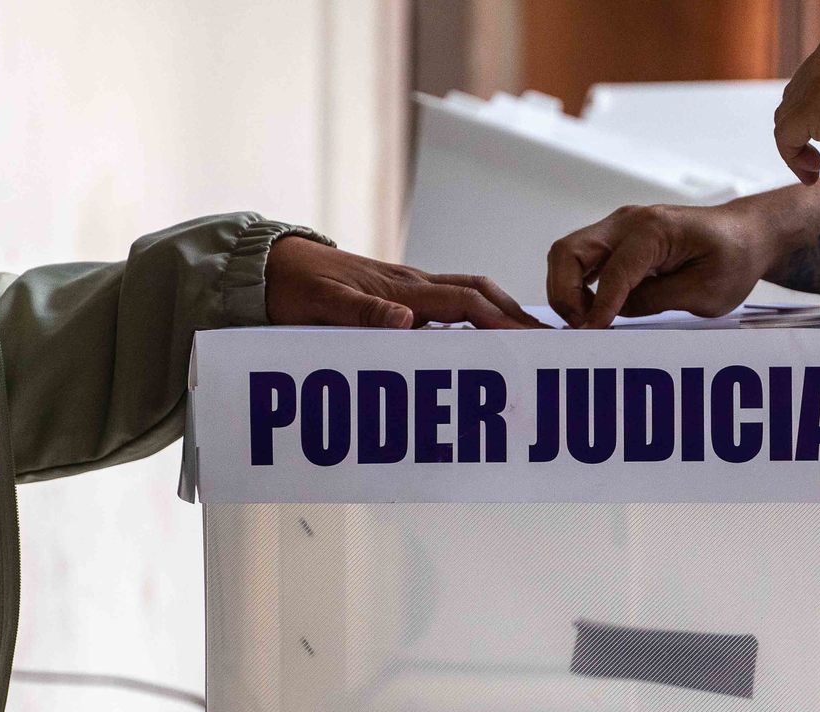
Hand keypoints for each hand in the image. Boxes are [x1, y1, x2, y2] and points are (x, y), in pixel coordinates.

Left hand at [265, 236, 540, 328]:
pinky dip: (479, 314)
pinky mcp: (402, 293)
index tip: (529, 340)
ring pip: (470, 294)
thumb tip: (405, 321)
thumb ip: (361, 315)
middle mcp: (412, 284)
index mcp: (400, 289)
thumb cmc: (294, 287)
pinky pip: (451, 301)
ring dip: (502, 313)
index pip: (464, 304)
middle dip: (515, 315)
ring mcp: (409, 286)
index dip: (499, 322)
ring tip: (530, 338)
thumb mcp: (320, 305)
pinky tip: (487, 333)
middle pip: (479, 292)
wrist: (271, 264)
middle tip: (548, 340)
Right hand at [546, 202, 772, 328]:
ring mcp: (620, 227)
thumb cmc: (734, 259)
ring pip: (567, 255)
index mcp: (654, 230)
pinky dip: (577, 284)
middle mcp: (629, 222)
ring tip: (586, 322)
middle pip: (568, 252)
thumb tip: (614, 312)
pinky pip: (582, 259)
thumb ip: (656, 300)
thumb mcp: (705, 292)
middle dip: (565, 294)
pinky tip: (592, 309)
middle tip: (580, 328)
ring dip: (567, 290)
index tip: (592, 336)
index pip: (612, 273)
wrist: (747, 234)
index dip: (598, 309)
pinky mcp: (619, 239)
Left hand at [774, 17, 819, 183]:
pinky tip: (812, 173)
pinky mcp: (813, 103)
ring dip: (797, 144)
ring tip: (817, 167)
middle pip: (796, 92)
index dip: (816, 108)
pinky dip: (791, 157)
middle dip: (805, 127)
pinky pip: (784, 135)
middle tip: (819, 159)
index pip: (816, 72)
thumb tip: (818, 116)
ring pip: (787, 114)